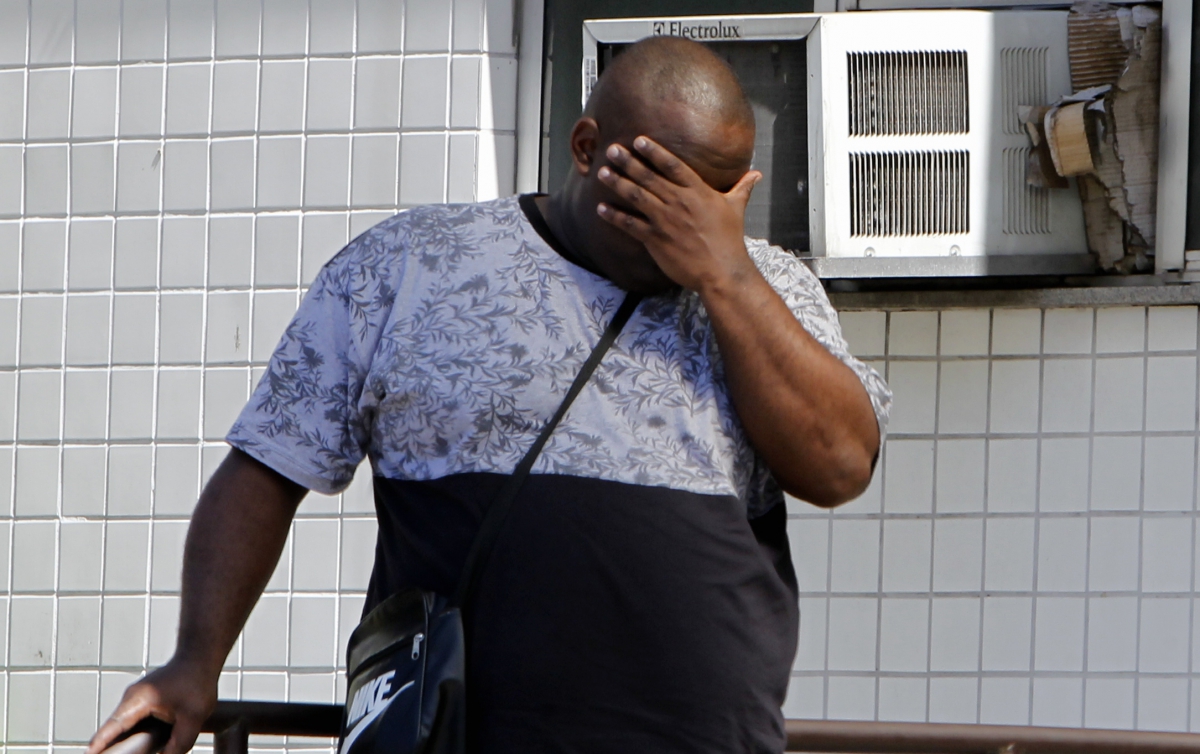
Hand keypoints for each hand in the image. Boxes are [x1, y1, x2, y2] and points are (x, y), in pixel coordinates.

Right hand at [88, 659, 216, 753]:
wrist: (199, 658)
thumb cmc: (197, 682)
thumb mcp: (193, 717)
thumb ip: (179, 743)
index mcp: (138, 700)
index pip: (113, 726)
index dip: (100, 744)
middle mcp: (131, 698)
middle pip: (114, 728)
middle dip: (109, 746)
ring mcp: (135, 698)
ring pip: (123, 725)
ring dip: (123, 740)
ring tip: (121, 751)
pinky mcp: (143, 700)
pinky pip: (132, 721)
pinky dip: (132, 734)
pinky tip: (140, 745)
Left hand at [595, 136, 761, 293]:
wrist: (721, 271)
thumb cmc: (730, 240)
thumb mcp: (736, 209)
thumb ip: (742, 188)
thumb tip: (756, 173)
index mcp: (697, 192)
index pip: (673, 166)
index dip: (654, 152)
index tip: (638, 140)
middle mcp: (678, 202)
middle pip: (649, 177)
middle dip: (628, 162)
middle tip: (611, 149)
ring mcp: (665, 220)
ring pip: (636, 197)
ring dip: (617, 183)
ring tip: (602, 172)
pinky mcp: (656, 239)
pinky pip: (631, 224)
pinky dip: (614, 216)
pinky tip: (600, 208)